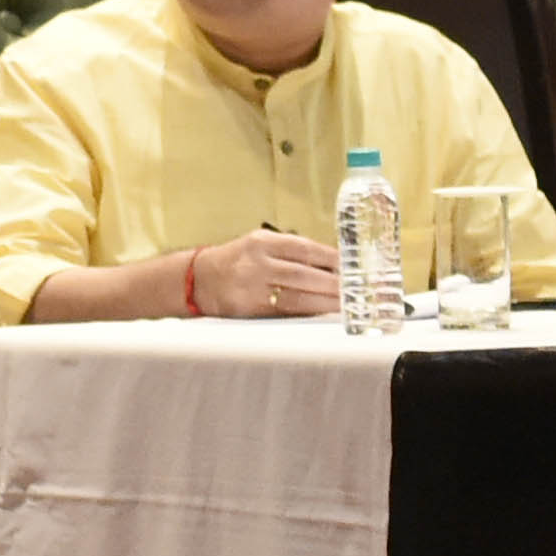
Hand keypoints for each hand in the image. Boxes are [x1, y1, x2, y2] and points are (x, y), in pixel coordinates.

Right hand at [193, 228, 342, 319]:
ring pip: (297, 297)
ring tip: (347, 305)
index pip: (304, 249)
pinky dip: (308, 312)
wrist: (199, 280)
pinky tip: (323, 313)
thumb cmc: (238, 261)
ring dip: (325, 302)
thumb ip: (292, 253)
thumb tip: (334, 266)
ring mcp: (253, 288)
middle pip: (304, 275)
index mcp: (262, 243)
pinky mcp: (251, 310)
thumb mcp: (260, 245)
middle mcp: (257, 264)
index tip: (353, 267)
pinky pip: (286, 312)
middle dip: (334, 285)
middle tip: (357, 291)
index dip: (332, 259)